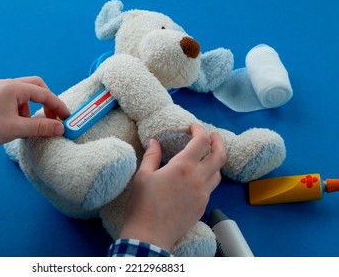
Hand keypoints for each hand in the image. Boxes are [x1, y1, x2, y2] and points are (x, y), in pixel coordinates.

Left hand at [0, 76, 69, 151]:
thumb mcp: (16, 129)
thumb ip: (41, 127)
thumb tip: (59, 127)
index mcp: (13, 88)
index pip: (44, 93)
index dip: (58, 106)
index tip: (66, 118)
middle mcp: (4, 83)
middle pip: (34, 86)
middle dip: (46, 102)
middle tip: (51, 118)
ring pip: (22, 94)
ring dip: (30, 108)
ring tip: (26, 126)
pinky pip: (10, 98)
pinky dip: (18, 108)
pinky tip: (13, 123)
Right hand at [119, 123, 225, 250]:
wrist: (149, 236)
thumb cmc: (142, 205)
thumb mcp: (142, 176)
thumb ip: (152, 155)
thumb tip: (155, 141)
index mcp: (183, 167)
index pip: (201, 141)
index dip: (199, 130)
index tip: (192, 127)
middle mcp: (198, 179)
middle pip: (220, 155)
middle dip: (218, 142)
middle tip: (212, 136)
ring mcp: (203, 195)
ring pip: (218, 173)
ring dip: (215, 161)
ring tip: (206, 157)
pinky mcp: (202, 207)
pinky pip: (210, 188)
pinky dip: (207, 178)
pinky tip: (196, 179)